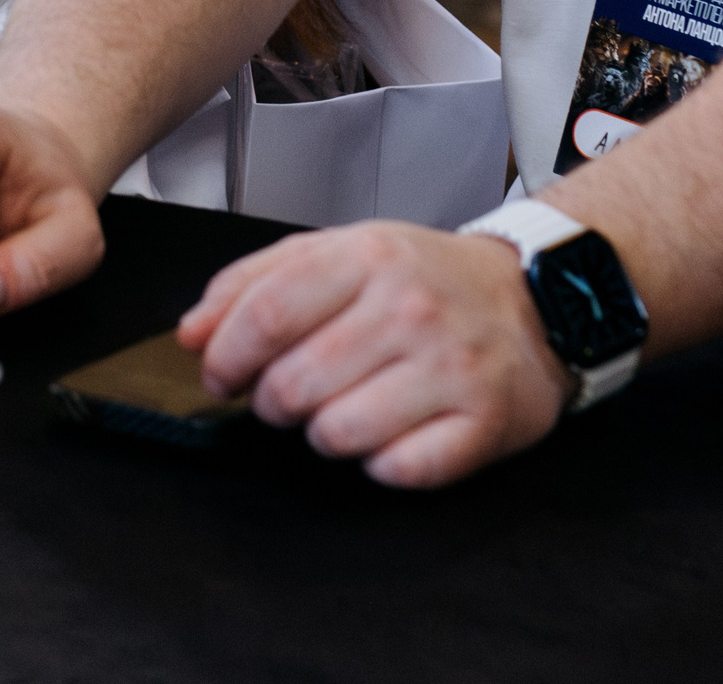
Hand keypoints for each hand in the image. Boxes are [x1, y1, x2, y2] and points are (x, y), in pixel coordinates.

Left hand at [179, 221, 573, 486]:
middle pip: (296, 381)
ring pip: (340, 433)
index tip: (217, 374)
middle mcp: (410, 309)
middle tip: (280, 396)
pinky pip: (401, 470)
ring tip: (335, 410)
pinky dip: (380, 463)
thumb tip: (190, 334)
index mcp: (366, 257)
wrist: (532, 299)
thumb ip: (253, 283)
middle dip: (270, 401)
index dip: (226, 354)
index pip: (269, 311)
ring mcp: (451, 368)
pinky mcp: (485, 423)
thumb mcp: (336, 252)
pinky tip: (387, 434)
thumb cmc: (421, 278)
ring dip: (320, 433)